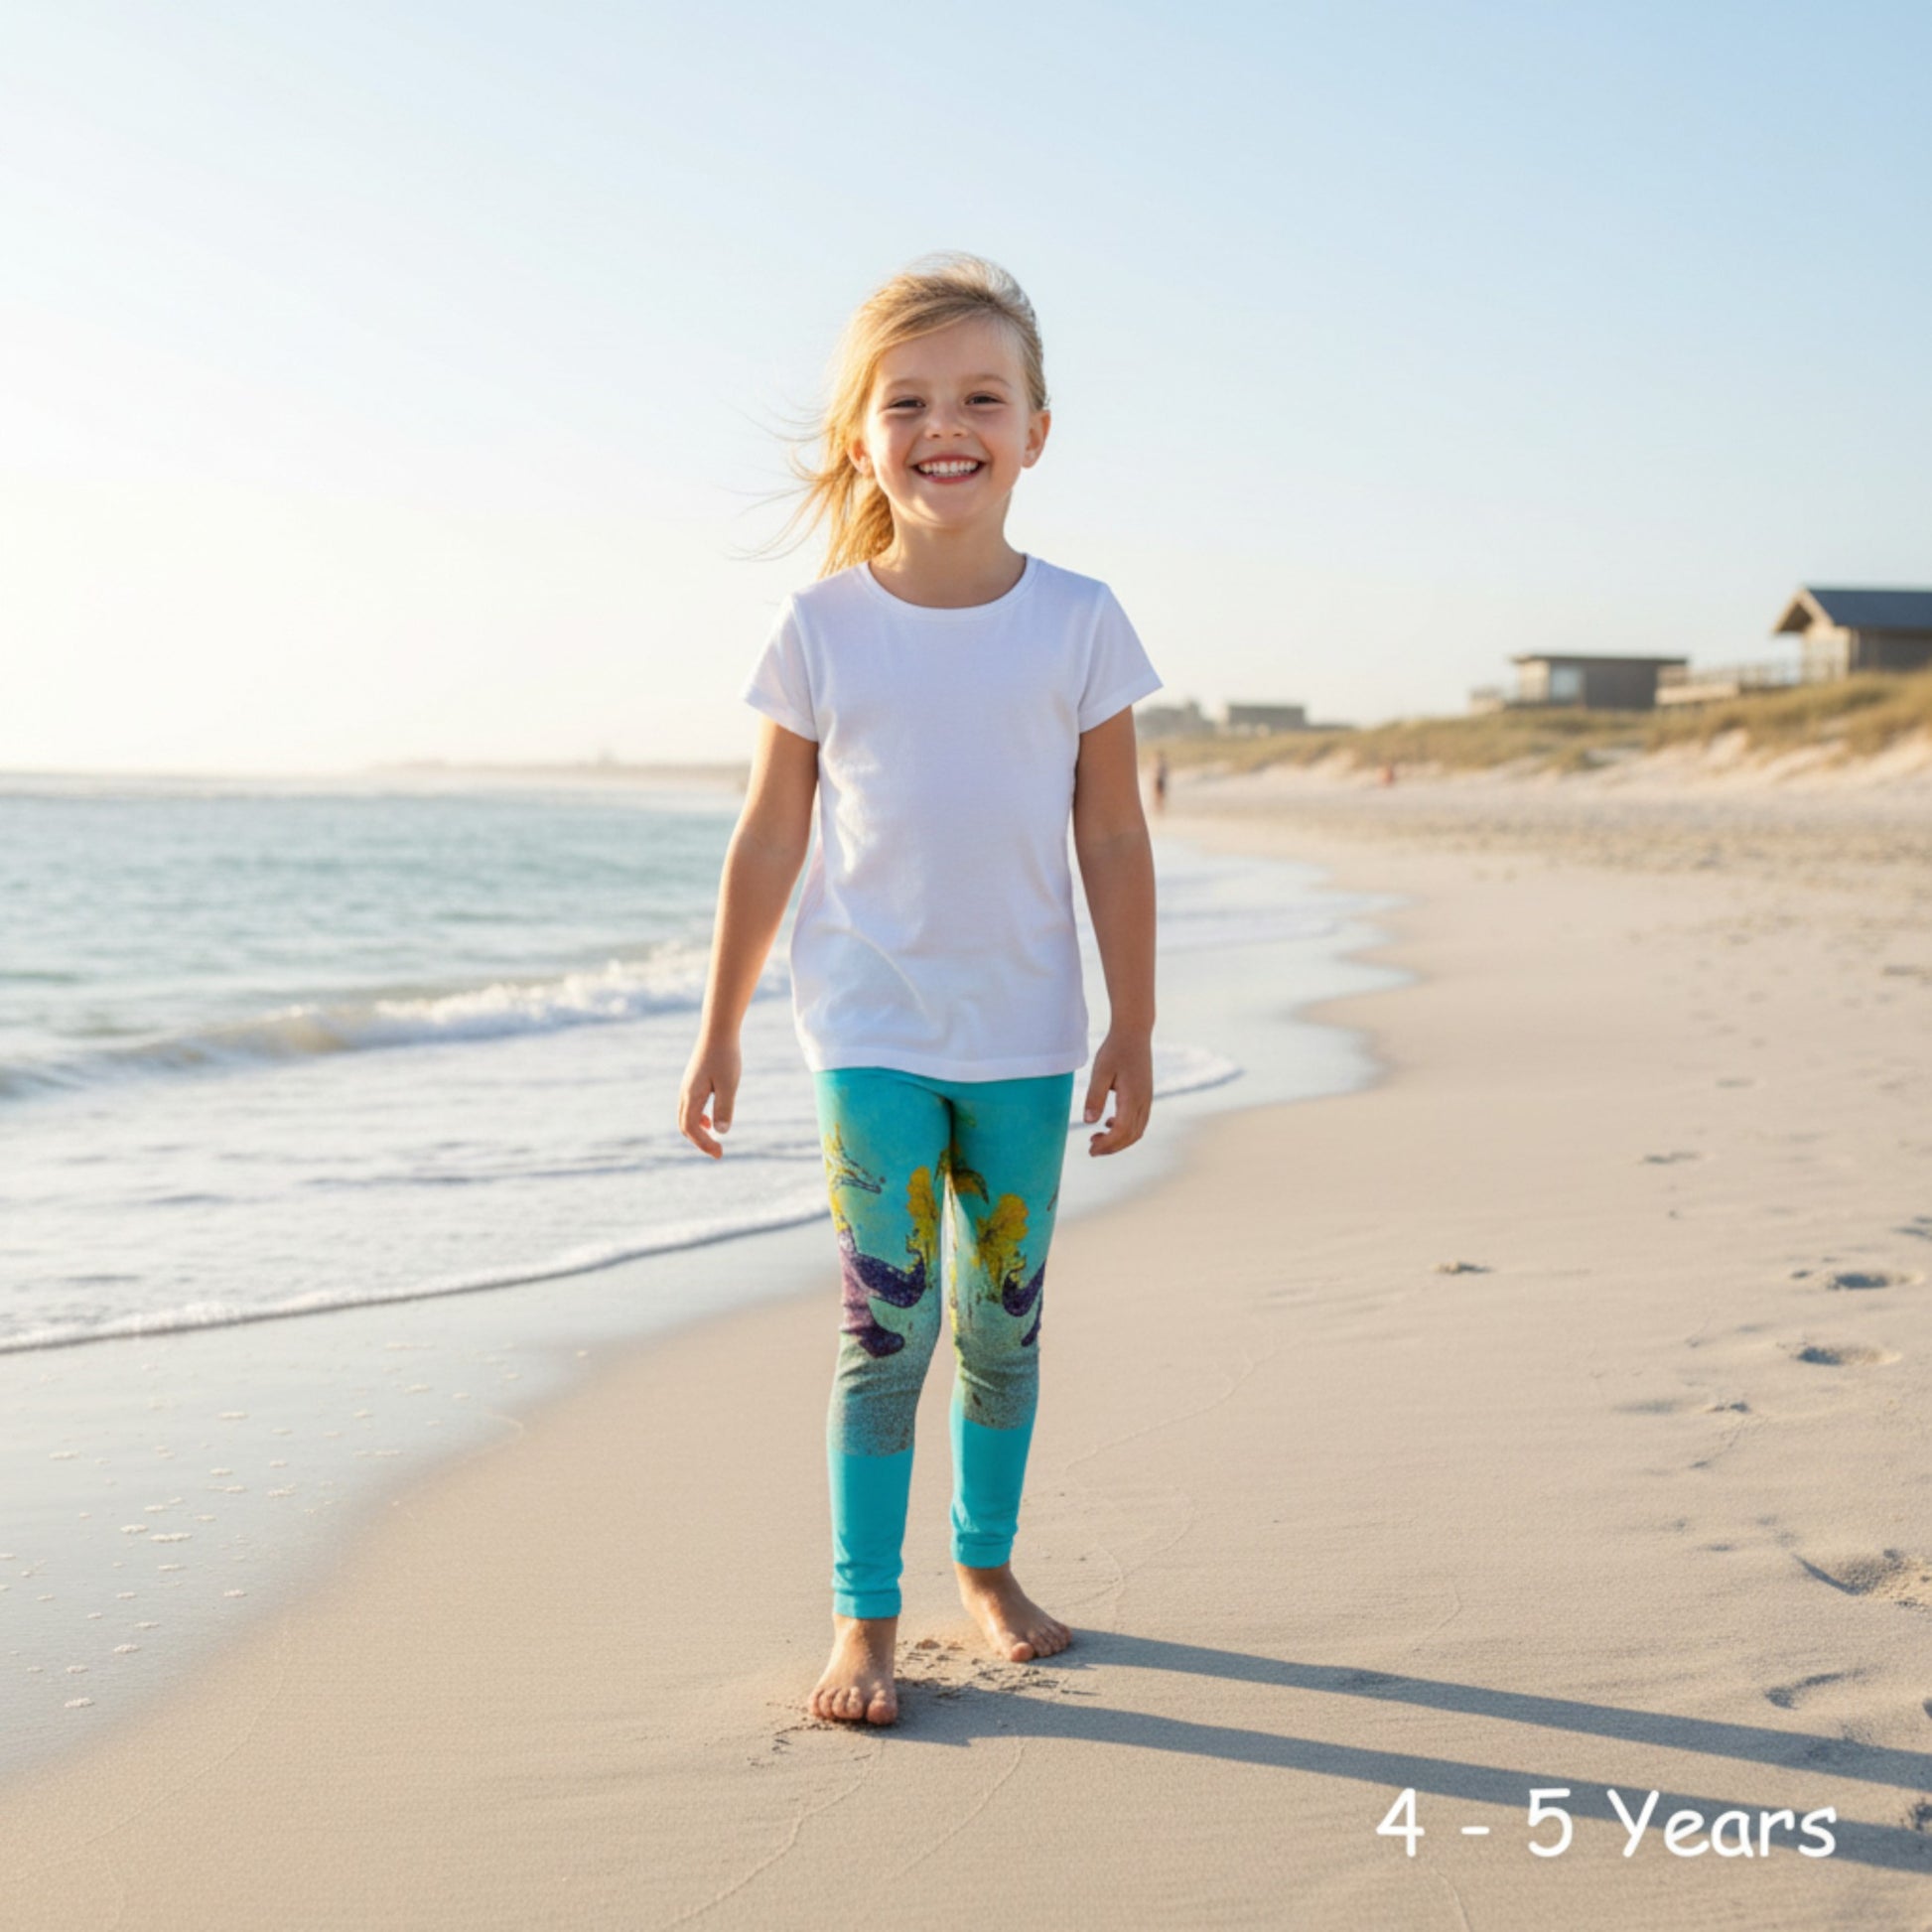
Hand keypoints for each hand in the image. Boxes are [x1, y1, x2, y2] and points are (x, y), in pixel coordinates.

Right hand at [678, 1036, 741, 1159]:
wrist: (718, 1031)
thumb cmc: (725, 1056)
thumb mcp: (729, 1084)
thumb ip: (724, 1108)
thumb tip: (721, 1132)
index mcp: (691, 1096)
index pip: (691, 1128)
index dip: (704, 1144)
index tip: (720, 1153)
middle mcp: (685, 1093)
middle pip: (684, 1126)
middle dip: (699, 1141)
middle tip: (717, 1151)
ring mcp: (687, 1086)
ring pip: (685, 1116)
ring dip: (697, 1131)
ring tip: (713, 1138)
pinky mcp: (693, 1081)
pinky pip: (689, 1106)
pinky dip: (697, 1118)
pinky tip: (710, 1118)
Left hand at [1081, 1028, 1151, 1155]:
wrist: (1134, 1033)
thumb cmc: (1115, 1050)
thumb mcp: (1100, 1072)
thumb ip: (1095, 1097)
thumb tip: (1088, 1122)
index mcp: (1132, 1098)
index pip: (1121, 1131)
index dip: (1107, 1145)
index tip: (1091, 1150)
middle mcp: (1143, 1102)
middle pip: (1131, 1136)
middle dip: (1112, 1147)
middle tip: (1092, 1149)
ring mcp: (1147, 1099)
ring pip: (1137, 1130)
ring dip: (1119, 1140)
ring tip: (1098, 1139)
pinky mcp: (1145, 1095)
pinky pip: (1139, 1120)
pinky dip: (1125, 1129)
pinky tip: (1109, 1123)